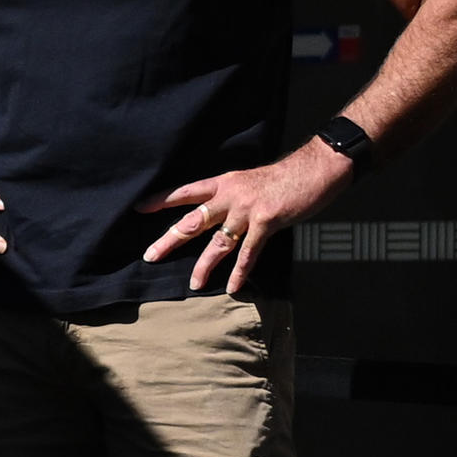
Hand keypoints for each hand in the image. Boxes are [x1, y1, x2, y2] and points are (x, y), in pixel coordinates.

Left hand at [137, 143, 341, 295]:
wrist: (317, 167)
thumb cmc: (286, 177)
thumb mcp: (250, 181)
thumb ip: (233, 197)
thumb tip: (220, 214)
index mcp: (224, 183)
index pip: (186, 191)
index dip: (162, 200)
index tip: (139, 208)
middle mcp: (230, 195)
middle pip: (192, 220)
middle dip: (170, 240)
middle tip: (150, 256)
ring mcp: (247, 209)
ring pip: (218, 242)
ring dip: (205, 265)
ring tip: (194, 284)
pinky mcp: (267, 221)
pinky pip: (249, 252)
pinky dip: (240, 271)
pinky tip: (233, 288)